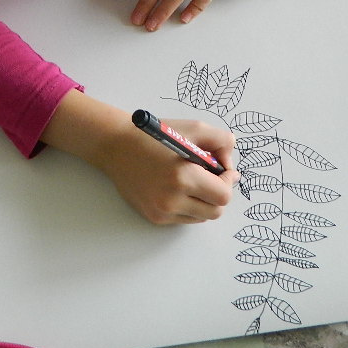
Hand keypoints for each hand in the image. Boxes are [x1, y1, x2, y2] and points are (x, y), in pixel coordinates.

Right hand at [42, 91, 239, 224]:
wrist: (117, 147)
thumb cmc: (156, 136)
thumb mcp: (194, 129)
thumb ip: (222, 142)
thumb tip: (230, 165)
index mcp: (183, 177)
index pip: (223, 195)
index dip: (228, 181)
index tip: (223, 169)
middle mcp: (172, 200)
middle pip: (215, 211)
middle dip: (219, 193)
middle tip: (212, 177)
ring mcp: (162, 212)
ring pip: (201, 217)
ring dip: (204, 201)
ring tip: (194, 180)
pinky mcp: (154, 217)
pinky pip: (184, 218)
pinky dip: (188, 206)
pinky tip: (180, 188)